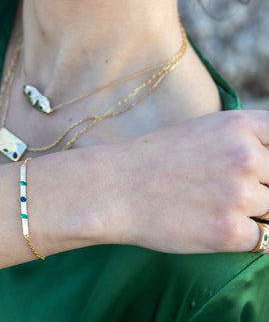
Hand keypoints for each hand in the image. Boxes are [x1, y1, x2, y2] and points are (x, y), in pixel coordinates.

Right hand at [101, 110, 268, 253]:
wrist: (113, 188)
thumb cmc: (154, 160)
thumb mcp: (204, 131)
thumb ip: (245, 141)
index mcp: (240, 125)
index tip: (256, 172)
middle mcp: (246, 156)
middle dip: (261, 187)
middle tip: (223, 189)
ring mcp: (238, 195)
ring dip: (249, 212)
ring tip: (211, 206)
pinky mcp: (228, 232)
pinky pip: (265, 241)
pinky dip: (244, 237)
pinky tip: (216, 226)